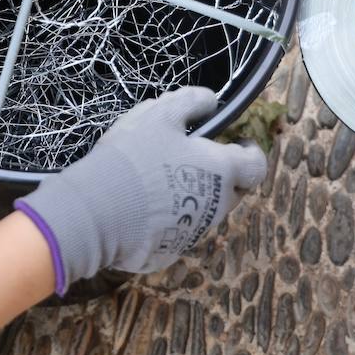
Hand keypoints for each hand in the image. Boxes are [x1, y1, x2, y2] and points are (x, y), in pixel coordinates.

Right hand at [14, 87, 266, 293]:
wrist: (97, 211)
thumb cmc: (134, 156)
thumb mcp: (160, 114)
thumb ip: (192, 102)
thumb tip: (212, 102)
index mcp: (222, 172)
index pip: (257, 166)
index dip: (250, 152)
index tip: (235, 142)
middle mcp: (217, 207)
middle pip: (234, 191)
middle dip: (222, 175)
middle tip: (194, 159)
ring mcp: (194, 233)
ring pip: (205, 212)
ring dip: (194, 197)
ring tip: (160, 182)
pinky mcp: (170, 252)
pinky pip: (177, 231)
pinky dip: (167, 219)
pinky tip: (141, 208)